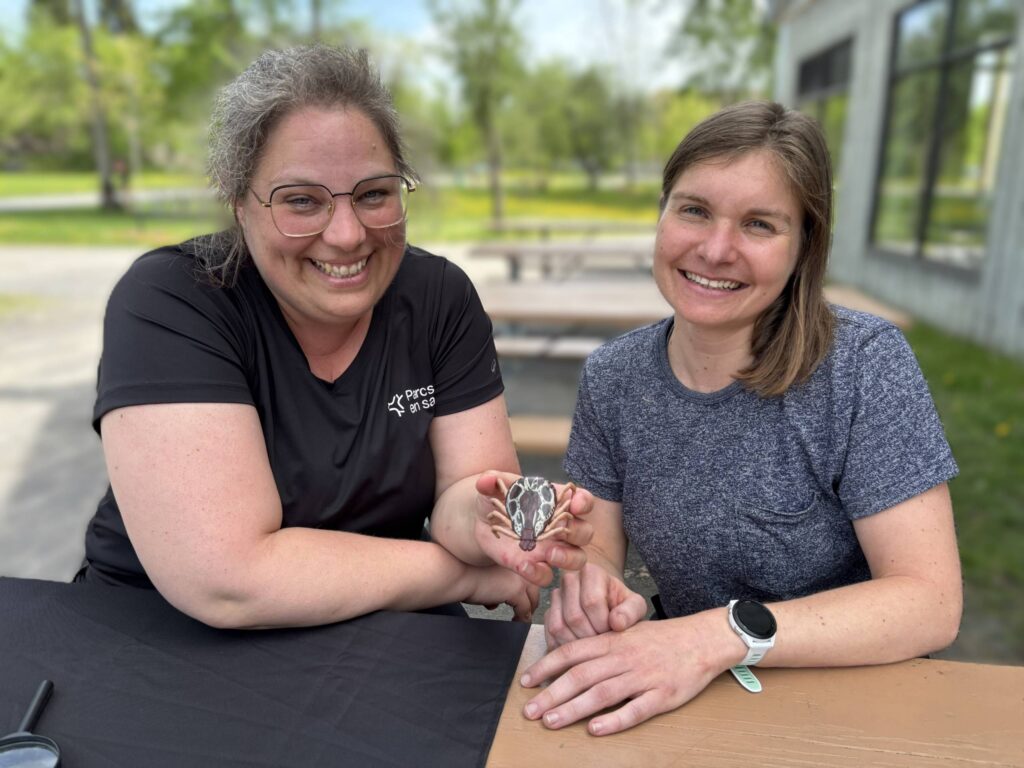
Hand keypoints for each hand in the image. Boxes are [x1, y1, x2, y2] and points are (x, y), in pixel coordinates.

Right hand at [461, 563, 539, 621]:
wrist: (456, 571)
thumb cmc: (462, 571)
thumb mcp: (484, 575)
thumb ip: (493, 586)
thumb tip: (495, 602)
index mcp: (513, 557)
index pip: (528, 575)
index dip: (526, 589)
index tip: (523, 598)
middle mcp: (519, 565)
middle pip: (534, 587)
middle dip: (531, 601)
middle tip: (525, 611)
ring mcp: (520, 578)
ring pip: (532, 599)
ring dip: (528, 611)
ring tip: (521, 619)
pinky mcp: (516, 591)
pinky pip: (525, 610)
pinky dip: (522, 619)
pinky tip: (516, 623)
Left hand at [474, 472, 594, 587]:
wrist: (481, 522)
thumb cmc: (497, 499)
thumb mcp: (492, 488)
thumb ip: (490, 481)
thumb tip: (486, 480)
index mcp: (556, 502)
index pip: (582, 500)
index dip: (584, 502)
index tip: (576, 504)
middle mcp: (559, 526)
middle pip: (585, 532)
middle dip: (579, 533)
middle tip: (563, 532)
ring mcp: (551, 549)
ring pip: (577, 558)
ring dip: (568, 558)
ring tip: (550, 554)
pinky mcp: (535, 566)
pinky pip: (547, 575)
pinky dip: (538, 573)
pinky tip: (523, 567)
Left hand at [520, 611, 734, 734]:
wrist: (701, 640)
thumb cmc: (660, 639)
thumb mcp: (626, 633)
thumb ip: (599, 647)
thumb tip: (567, 662)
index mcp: (612, 641)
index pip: (571, 652)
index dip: (546, 667)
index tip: (526, 682)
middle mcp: (623, 657)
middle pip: (580, 676)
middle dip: (551, 693)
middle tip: (529, 711)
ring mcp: (642, 677)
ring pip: (602, 693)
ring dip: (573, 708)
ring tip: (551, 721)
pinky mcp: (662, 696)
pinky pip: (635, 709)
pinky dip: (614, 720)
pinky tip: (595, 730)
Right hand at [545, 563, 647, 647]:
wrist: (607, 602)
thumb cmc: (621, 605)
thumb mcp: (635, 605)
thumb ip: (631, 612)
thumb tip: (617, 623)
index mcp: (591, 572)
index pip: (591, 601)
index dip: (603, 623)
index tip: (613, 631)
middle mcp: (569, 580)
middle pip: (574, 617)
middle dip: (591, 637)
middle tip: (604, 644)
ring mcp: (556, 597)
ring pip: (558, 627)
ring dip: (577, 645)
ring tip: (593, 648)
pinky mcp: (548, 614)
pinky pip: (549, 636)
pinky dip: (564, 649)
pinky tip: (580, 650)